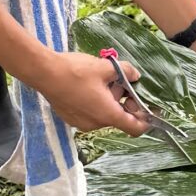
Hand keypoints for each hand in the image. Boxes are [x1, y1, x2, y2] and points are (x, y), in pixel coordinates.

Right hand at [34, 49, 149, 135]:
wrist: (44, 73)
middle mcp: (96, 124)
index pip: (135, 128)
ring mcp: (81, 123)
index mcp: (108, 114)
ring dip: (109, 101)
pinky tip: (89, 85)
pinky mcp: (71, 118)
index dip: (146, 120)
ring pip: (104, 114)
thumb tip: (135, 76)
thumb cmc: (76, 71)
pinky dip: (95, 103)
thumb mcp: (106, 67)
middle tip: (120, 82)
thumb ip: (126, 72)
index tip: (151, 109)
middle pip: (119, 117)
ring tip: (102, 80)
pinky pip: (90, 114)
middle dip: (124, 101)